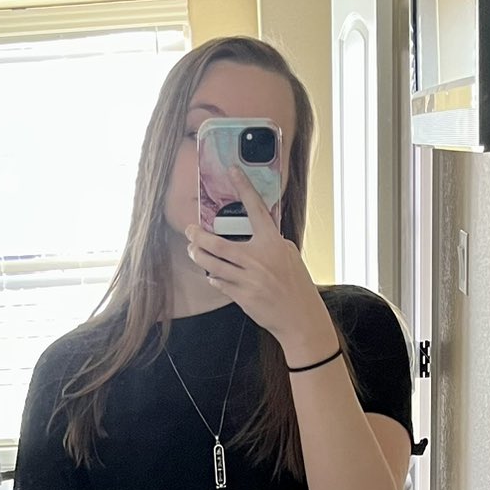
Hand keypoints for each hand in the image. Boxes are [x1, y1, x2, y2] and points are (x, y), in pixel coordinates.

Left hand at [184, 166, 336, 361]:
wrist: (300, 319)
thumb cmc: (297, 287)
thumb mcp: (290, 256)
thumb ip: (272, 243)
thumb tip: (257, 235)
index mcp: (273, 243)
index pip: (256, 209)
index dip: (244, 187)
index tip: (233, 171)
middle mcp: (258, 259)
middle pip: (218, 244)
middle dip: (198, 236)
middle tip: (189, 230)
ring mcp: (248, 279)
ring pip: (212, 264)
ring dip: (198, 256)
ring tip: (192, 250)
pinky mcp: (242, 297)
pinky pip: (219, 283)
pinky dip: (213, 277)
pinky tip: (211, 274)